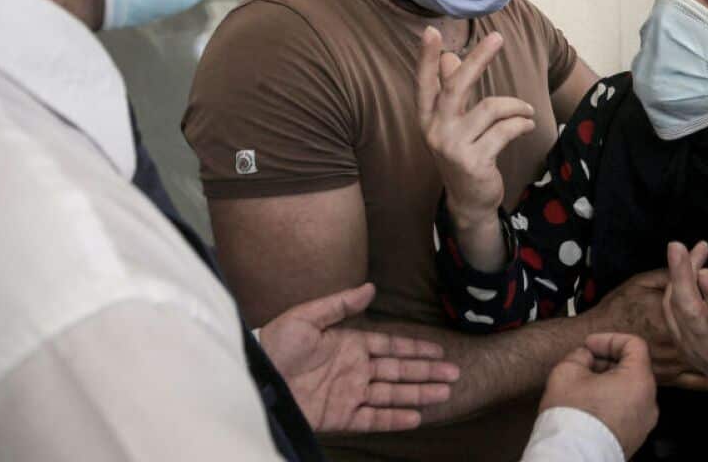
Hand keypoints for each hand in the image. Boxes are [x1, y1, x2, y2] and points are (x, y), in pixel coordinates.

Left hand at [260, 283, 460, 432]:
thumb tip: (370, 288)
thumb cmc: (275, 344)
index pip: (391, 346)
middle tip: (454, 373)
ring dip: (419, 394)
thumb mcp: (306, 316)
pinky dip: (394, 419)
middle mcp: (355, 370)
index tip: (438, 349)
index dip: (415, 348)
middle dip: (427, 372)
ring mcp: (349, 394)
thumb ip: (340, 305)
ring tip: (445, 393)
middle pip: (399, 371)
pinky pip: (372, 419)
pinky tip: (415, 416)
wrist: (253, 377)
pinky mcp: (339, 416)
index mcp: (350, 345)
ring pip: (392, 394)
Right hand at [417, 27, 535, 232]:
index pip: (425, 82)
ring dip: (516, 105)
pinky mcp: (474, 161)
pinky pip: (505, 130)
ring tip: (527, 110)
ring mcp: (453, 147)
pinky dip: (521, 123)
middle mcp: (436, 131)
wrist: (470, 201)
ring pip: (490, 108)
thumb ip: (452, 91)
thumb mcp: (455, 123)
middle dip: (478, 59)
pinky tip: (527, 125)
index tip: (431, 30)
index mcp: (428, 118)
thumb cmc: (464, 153)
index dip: (427, 57)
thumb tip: (451, 56)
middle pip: (455, 86)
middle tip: (498, 37)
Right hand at [540, 334, 659, 459]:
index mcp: (639, 380)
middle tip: (582, 364)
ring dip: (608, 382)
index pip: (634, 344)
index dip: (609, 339)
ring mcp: (644, 423)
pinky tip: (588, 406)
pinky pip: (626, 410)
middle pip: (633, 368)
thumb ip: (580, 355)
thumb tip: (586, 357)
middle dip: (606, 361)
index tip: (589, 345)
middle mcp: (649, 402)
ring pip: (629, 390)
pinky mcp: (635, 438)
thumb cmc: (573, 417)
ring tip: (582, 386)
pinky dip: (611, 402)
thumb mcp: (567, 372)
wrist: (573, 458)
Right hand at [589, 269, 706, 388]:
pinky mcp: (671, 380)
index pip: (707, 302)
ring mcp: (675, 364)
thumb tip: (701, 250)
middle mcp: (677, 343)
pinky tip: (707, 358)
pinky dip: (707, 369)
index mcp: (673, 317)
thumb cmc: (618, 309)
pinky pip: (700, 380)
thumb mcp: (644, 283)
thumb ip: (676, 270)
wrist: (595, 341)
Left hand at [663, 241, 707, 426]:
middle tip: (677, 248)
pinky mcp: (682, 344)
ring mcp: (693, 347)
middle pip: (689, 310)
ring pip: (675, 309)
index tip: (707, 271)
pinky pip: (670, 313)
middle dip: (680, 277)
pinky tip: (681, 269)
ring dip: (676, 277)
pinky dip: (671, 288)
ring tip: (681, 250)